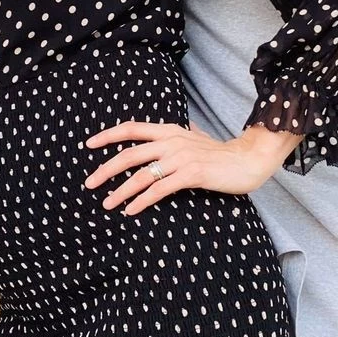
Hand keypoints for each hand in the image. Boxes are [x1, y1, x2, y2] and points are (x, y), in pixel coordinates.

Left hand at [84, 121, 298, 215]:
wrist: (248, 160)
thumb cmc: (223, 153)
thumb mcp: (200, 137)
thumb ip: (189, 133)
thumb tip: (186, 126)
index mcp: (170, 130)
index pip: (132, 128)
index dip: (109, 135)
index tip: (89, 144)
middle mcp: (172, 141)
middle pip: (129, 154)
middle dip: (106, 169)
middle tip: (90, 184)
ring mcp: (181, 157)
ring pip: (141, 175)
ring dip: (121, 191)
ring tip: (108, 203)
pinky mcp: (191, 174)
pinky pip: (159, 189)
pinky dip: (142, 201)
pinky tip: (131, 210)